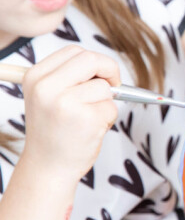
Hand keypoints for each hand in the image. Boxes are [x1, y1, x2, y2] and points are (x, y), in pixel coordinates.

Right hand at [21, 46, 120, 181]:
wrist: (48, 168)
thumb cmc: (54, 132)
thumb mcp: (49, 97)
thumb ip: (71, 77)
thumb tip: (106, 67)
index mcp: (36, 77)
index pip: (74, 51)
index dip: (95, 61)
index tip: (102, 75)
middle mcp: (47, 87)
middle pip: (92, 59)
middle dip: (110, 70)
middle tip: (114, 86)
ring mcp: (66, 103)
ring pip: (105, 87)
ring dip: (106, 103)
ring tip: (90, 120)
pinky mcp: (86, 119)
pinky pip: (111, 108)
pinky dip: (108, 119)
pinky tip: (91, 131)